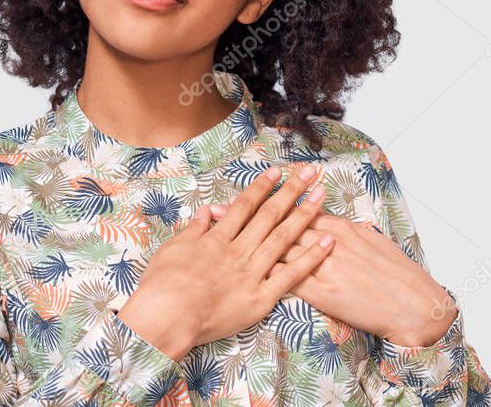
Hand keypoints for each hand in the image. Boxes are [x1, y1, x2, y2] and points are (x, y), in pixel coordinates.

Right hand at [116, 164, 334, 360]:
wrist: (166, 318)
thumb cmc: (162, 285)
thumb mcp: (172, 249)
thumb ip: (193, 229)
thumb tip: (207, 211)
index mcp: (217, 239)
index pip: (245, 206)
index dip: (262, 187)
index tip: (277, 171)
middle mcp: (238, 251)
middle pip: (269, 216)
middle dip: (290, 191)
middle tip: (309, 172)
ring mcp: (251, 273)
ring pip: (283, 239)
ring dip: (305, 215)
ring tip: (321, 195)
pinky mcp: (260, 298)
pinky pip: (291, 276)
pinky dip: (310, 258)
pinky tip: (327, 243)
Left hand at [211, 206, 456, 346]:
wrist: (413, 304)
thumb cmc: (396, 274)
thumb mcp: (372, 242)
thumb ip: (347, 231)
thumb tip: (332, 224)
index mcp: (339, 228)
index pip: (298, 208)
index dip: (270, 199)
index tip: (249, 190)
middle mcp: (327, 243)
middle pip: (280, 224)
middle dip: (246, 215)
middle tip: (219, 205)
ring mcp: (322, 267)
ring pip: (277, 247)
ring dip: (246, 238)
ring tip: (220, 231)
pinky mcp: (321, 291)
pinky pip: (285, 278)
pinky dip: (260, 269)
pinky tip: (240, 267)